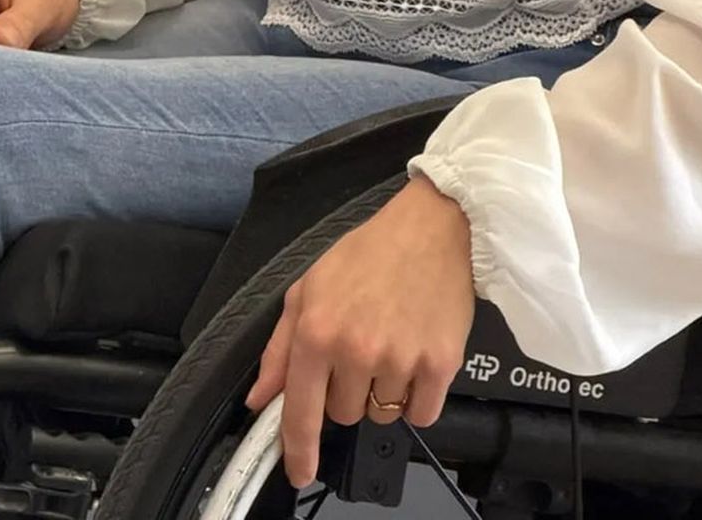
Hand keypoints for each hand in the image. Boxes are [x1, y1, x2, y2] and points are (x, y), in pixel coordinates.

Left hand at [244, 173, 475, 490]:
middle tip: (359, 347)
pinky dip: (417, 398)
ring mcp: (400, 361)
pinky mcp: (440, 366)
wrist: (429, 230)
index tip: (298, 470)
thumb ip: (280, 347)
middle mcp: (356, 350)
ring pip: (381, 415)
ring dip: (382, 392)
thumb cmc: (366, 254)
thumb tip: (261, 398)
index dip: (298, 449)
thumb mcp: (307, 289)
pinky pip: (421, 414)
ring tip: (388, 343)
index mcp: (317, 331)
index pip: (301, 409)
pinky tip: (414, 357)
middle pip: (343, 414)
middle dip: (346, 390)